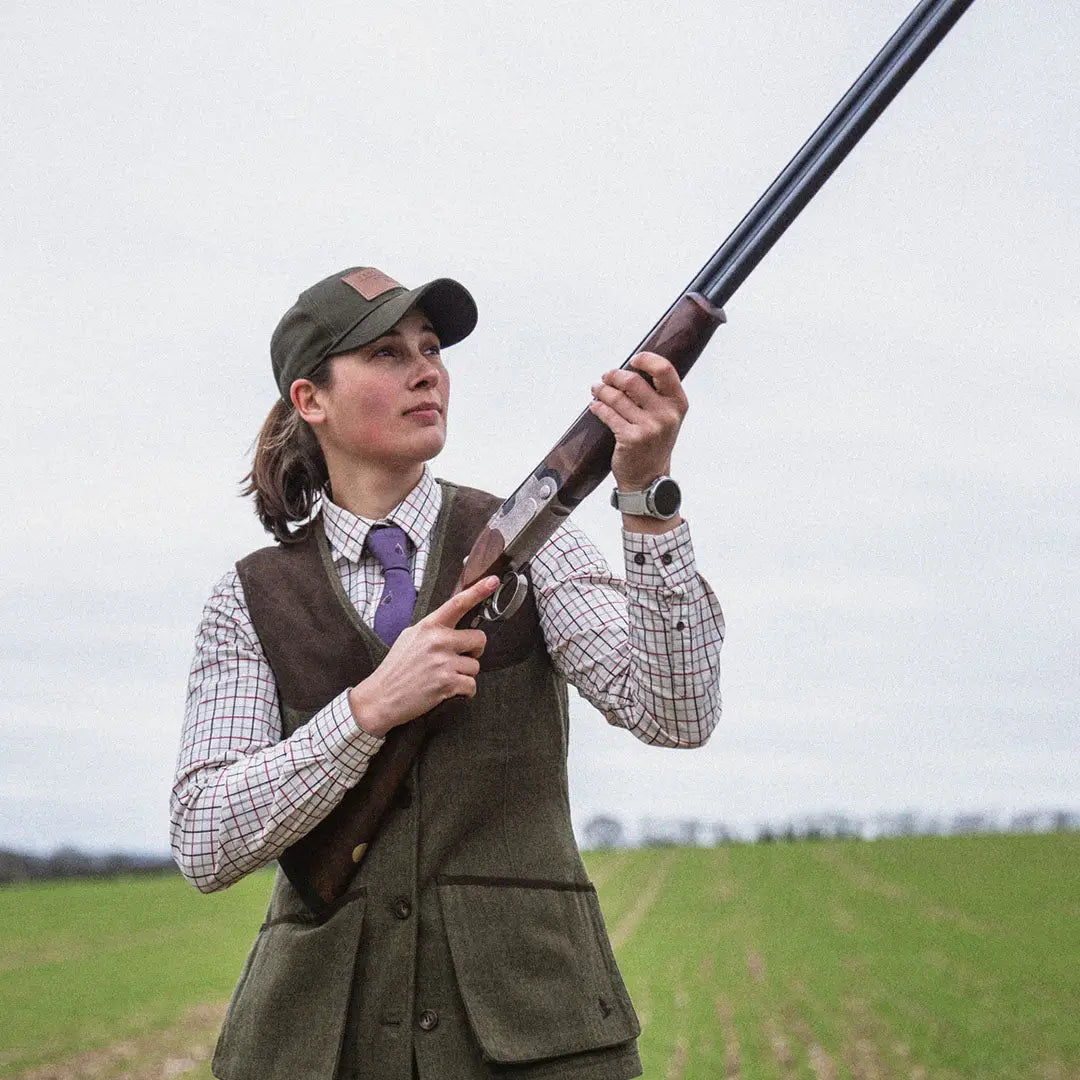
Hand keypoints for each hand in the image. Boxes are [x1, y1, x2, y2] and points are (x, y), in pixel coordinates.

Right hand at [348, 575, 498, 737]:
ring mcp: (443, 662)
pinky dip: (463, 692)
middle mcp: (438, 641)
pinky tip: (447, 691)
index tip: (493, 581)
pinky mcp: (447, 683)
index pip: (457, 603)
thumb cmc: (396, 669)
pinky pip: (471, 686)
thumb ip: (432, 630)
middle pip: (479, 638)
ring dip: (464, 675)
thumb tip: (452, 625)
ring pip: (475, 666)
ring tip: (444, 678)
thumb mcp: (409, 638)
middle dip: (474, 651)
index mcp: (428, 626)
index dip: (478, 591)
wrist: (380, 697)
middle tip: (459, 659)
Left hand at [588, 352, 688, 492]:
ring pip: (617, 397)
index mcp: (678, 404)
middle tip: (606, 377)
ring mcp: (649, 427)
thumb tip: (631, 370)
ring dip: (602, 390)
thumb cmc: (655, 444)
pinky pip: (608, 414)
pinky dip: (598, 407)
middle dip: (614, 376)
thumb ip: (656, 395)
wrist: (649, 479)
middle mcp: (666, 415)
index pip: (664, 370)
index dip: (646, 360)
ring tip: (596, 389)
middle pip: (633, 380)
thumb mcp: (666, 418)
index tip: (633, 360)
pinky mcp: (631, 438)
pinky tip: (595, 406)